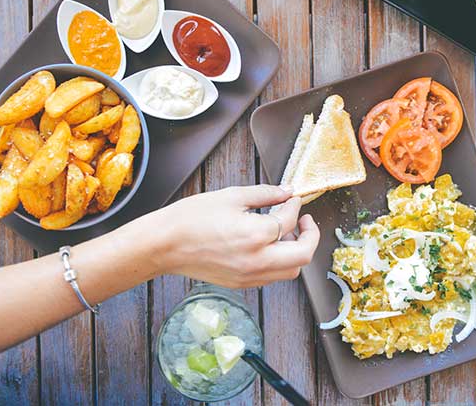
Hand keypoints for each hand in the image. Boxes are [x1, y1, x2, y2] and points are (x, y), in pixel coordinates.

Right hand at [143, 185, 320, 287]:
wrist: (164, 244)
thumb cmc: (191, 218)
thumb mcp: (231, 196)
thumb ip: (265, 194)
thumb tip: (286, 192)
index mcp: (256, 235)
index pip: (289, 220)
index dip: (294, 205)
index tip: (292, 198)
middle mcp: (257, 261)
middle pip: (303, 255)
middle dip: (310, 235)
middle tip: (305, 221)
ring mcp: (249, 276)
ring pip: (291, 271)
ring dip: (296, 252)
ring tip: (286, 234)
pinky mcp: (241, 284)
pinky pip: (272, 277)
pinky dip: (279, 262)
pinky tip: (268, 246)